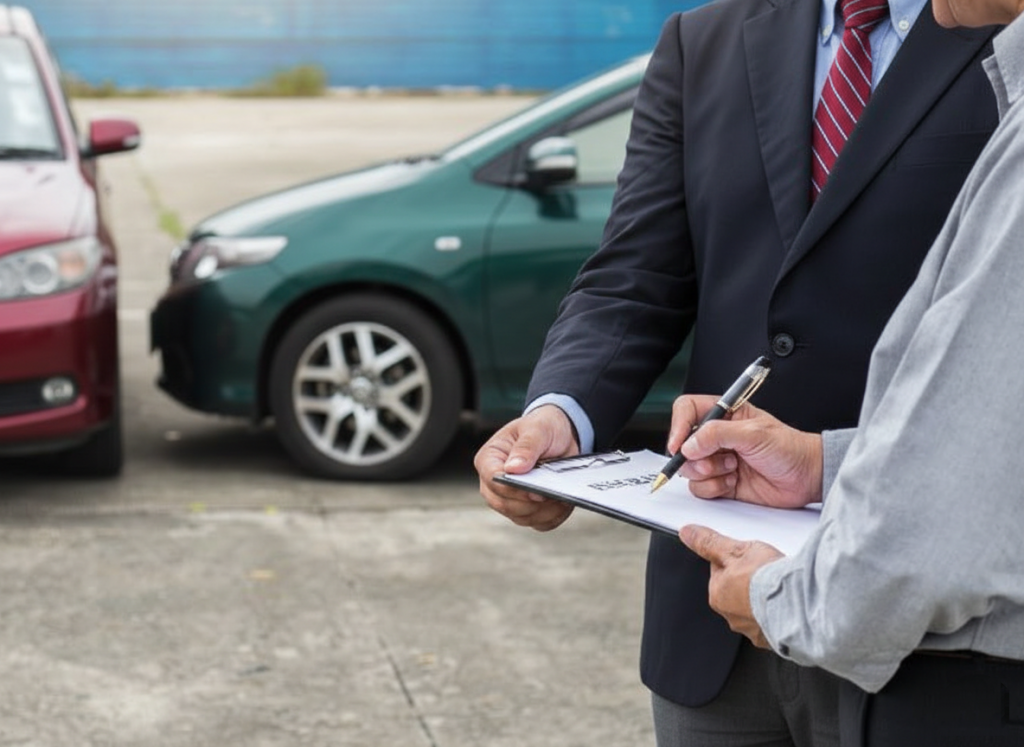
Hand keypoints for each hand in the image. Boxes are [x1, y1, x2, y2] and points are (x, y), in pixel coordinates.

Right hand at [474, 405, 578, 530]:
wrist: (561, 436)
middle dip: (530, 504)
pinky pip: (538, 523)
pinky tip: (563, 503)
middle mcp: (494, 483)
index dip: (513, 489)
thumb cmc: (543, 428)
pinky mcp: (528, 509)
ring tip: (561, 497)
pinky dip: (553, 517)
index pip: (493, 480)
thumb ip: (526, 447)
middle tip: (552, 494)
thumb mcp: (537, 429)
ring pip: (521, 517)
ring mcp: (509, 499)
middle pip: (504, 505)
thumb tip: (513, 469)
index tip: (536, 491)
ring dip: (544, 512)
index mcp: (489, 459)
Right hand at [667, 394, 822, 508]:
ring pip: (689, 469)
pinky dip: (714, 488)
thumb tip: (689, 444)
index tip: (679, 445)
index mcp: (724, 414)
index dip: (678, 426)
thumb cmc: (790, 448)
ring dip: (709, 473)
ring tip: (733, 469)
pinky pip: (700, 488)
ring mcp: (716, 460)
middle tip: (720, 459)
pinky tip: (734, 482)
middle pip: (682, 445)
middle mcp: (716, 436)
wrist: (807, 478)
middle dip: (697, 457)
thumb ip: (718, 434)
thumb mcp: (754, 434)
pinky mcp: (720, 482)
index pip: (686, 411)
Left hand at [679, 525, 782, 648]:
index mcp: (718, 596)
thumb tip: (688, 534)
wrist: (798, 604)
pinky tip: (788, 602)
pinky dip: (779, 614)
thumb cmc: (766, 579)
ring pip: (755, 608)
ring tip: (779, 586)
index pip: (720, 572)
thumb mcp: (735, 550)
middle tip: (766, 570)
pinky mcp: (774, 640)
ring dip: (764, 598)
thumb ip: (709, 543)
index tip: (747, 556)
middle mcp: (731, 617)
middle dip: (749, 581)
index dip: (735, 559)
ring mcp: (753, 630)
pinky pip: (774, 623)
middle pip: (737, 591)